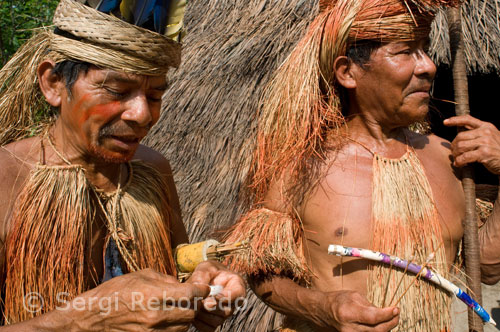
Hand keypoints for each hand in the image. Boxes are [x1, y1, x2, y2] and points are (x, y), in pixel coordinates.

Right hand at [58, 269, 210, 331]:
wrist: (91, 317)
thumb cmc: (114, 292)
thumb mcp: (141, 276)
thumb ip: (165, 279)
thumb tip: (182, 284)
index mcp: (154, 295)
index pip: (190, 294)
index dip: (200, 290)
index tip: (203, 288)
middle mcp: (155, 316)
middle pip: (190, 313)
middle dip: (192, 305)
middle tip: (189, 298)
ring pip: (183, 327)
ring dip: (184, 318)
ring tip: (175, 308)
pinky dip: (173, 328)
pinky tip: (166, 319)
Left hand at [186, 261, 245, 331]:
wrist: (204, 279)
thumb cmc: (209, 271)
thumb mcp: (207, 267)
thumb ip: (203, 274)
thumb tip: (197, 286)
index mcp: (236, 286)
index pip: (238, 294)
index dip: (228, 297)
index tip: (216, 296)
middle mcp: (232, 302)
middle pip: (227, 311)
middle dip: (212, 307)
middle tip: (202, 302)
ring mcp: (224, 313)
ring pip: (217, 321)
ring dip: (204, 315)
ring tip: (195, 306)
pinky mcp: (213, 320)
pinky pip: (209, 328)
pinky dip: (200, 323)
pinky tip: (192, 314)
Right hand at [320, 290, 398, 331]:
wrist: (324, 311)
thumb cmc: (339, 300)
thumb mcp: (354, 296)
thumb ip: (370, 305)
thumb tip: (385, 312)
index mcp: (348, 313)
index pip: (373, 317)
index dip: (387, 314)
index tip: (396, 309)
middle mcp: (350, 328)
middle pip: (377, 330)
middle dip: (391, 322)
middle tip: (397, 313)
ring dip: (387, 327)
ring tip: (392, 317)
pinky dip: (379, 330)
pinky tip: (383, 323)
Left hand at [444, 115, 499, 173]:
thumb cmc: (498, 152)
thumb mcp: (491, 138)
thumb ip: (477, 133)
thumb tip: (459, 131)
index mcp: (487, 126)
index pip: (468, 119)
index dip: (455, 120)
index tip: (445, 122)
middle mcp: (486, 132)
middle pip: (460, 136)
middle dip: (454, 146)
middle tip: (454, 154)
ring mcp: (486, 142)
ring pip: (460, 146)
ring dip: (455, 154)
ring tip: (457, 159)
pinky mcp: (484, 153)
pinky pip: (464, 157)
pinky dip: (459, 162)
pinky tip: (460, 164)